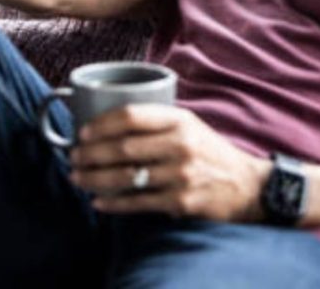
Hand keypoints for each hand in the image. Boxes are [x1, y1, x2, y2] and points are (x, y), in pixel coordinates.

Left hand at [69, 104, 268, 221]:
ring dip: (95, 179)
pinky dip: (113, 203)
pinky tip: (98, 201)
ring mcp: (180, 175)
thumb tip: (108, 121)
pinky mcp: (180, 202)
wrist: (246, 185)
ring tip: (78, 178)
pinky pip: (138, 202)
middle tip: (73, 157)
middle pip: (123, 148)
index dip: (102, 124)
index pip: (132, 116)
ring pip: (126, 177)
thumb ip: (156, 121)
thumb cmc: (209, 152)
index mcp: (179, 120)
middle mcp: (180, 145)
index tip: (82, 132)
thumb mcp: (189, 125)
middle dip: (91, 153)